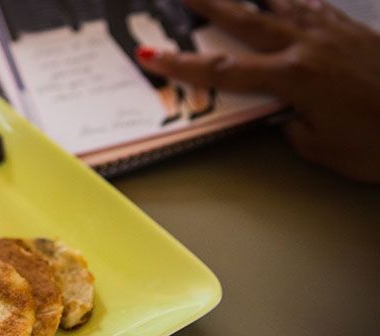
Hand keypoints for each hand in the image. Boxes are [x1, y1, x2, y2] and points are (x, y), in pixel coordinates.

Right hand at [137, 0, 379, 182]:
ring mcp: (333, 33)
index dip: (183, 63)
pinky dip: (293, 0)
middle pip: (245, 19)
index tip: (153, 54)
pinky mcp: (354, 31)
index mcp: (293, 78)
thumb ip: (292, 126)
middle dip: (208, 4)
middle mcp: (309, 46)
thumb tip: (280, 115)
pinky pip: (314, 6)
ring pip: (280, 3)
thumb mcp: (323, 148)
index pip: (223, 70)